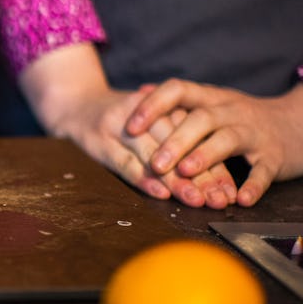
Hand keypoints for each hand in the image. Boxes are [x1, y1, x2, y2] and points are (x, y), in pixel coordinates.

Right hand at [19, 46, 236, 207]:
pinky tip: (159, 193)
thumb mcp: (151, 119)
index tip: (230, 191)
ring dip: (177, 180)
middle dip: (203, 175)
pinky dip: (143, 178)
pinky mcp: (99, 141)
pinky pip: (124, 162)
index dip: (214, 165)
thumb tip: (213, 176)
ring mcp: (120, 126)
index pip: (196, 138)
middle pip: (180, 146)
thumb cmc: (119, 118)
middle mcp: (145, 114)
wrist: (72, 103)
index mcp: (164, 106)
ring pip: (154, 155)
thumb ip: (177, 137)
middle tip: (220, 200)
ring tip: (196, 200)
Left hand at [125, 79, 302, 206]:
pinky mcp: (276, 155)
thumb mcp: (213, 102)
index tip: (130, 126)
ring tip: (185, 173)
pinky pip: (264, 169)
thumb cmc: (244, 117)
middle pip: (201, 118)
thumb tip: (140, 91)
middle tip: (154, 163)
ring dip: (205, 156)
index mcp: (211, 98)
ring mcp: (254, 132)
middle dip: (175, 140)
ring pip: (228, 139)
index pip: (178, 90)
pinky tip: (241, 198)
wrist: (301, 122)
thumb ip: (180, 101)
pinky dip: (253, 184)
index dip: (153, 106)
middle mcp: (231, 111)